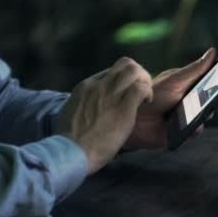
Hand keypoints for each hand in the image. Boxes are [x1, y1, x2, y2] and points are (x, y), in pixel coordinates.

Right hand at [58, 58, 152, 175]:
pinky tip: (147, 103)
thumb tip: (89, 109)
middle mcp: (98, 86)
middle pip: (125, 64)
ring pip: (134, 70)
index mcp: (85, 87)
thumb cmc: (70, 141)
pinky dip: (147, 92)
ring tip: (145, 96)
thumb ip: (83, 105)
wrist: (71, 152)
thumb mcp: (71, 114)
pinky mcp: (122, 109)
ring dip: (145, 80)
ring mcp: (110, 96)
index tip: (126, 94)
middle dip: (138, 73)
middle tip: (141, 90)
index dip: (123, 81)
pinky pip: (140, 89)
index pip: (110, 72)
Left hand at [124, 48, 215, 148]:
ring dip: (205, 116)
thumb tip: (212, 52)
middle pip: (211, 101)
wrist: (134, 117)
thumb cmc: (153, 94)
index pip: (211, 83)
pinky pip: (195, 132)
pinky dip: (196, 130)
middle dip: (213, 100)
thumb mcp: (175, 80)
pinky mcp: (183, 133)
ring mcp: (188, 118)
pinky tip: (194, 126)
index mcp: (191, 87)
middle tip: (214, 97)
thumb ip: (194, 70)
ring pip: (204, 117)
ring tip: (202, 113)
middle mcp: (192, 103)